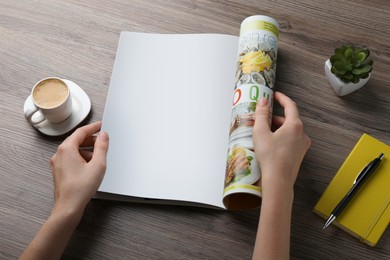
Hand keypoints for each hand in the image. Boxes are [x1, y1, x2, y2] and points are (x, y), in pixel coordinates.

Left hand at [21, 122, 108, 259]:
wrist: (68, 207)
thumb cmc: (80, 189)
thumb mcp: (98, 165)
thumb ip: (102, 147)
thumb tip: (103, 136)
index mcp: (66, 149)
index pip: (81, 132)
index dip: (93, 127)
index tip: (101, 125)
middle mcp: (59, 154)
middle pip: (76, 140)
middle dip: (91, 140)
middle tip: (102, 141)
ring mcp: (58, 163)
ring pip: (74, 150)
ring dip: (87, 150)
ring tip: (99, 157)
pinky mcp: (59, 171)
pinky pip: (71, 159)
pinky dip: (81, 158)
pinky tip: (91, 167)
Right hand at [253, 91, 310, 191]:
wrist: (278, 180)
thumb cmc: (270, 157)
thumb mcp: (261, 132)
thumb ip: (261, 114)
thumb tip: (263, 102)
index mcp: (295, 125)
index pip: (290, 105)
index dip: (282, 98)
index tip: (275, 95)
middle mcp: (302, 134)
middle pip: (289, 119)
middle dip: (275, 117)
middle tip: (262, 118)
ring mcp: (302, 145)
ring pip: (289, 130)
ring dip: (277, 128)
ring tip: (263, 133)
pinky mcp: (299, 154)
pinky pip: (291, 140)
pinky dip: (281, 137)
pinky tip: (269, 144)